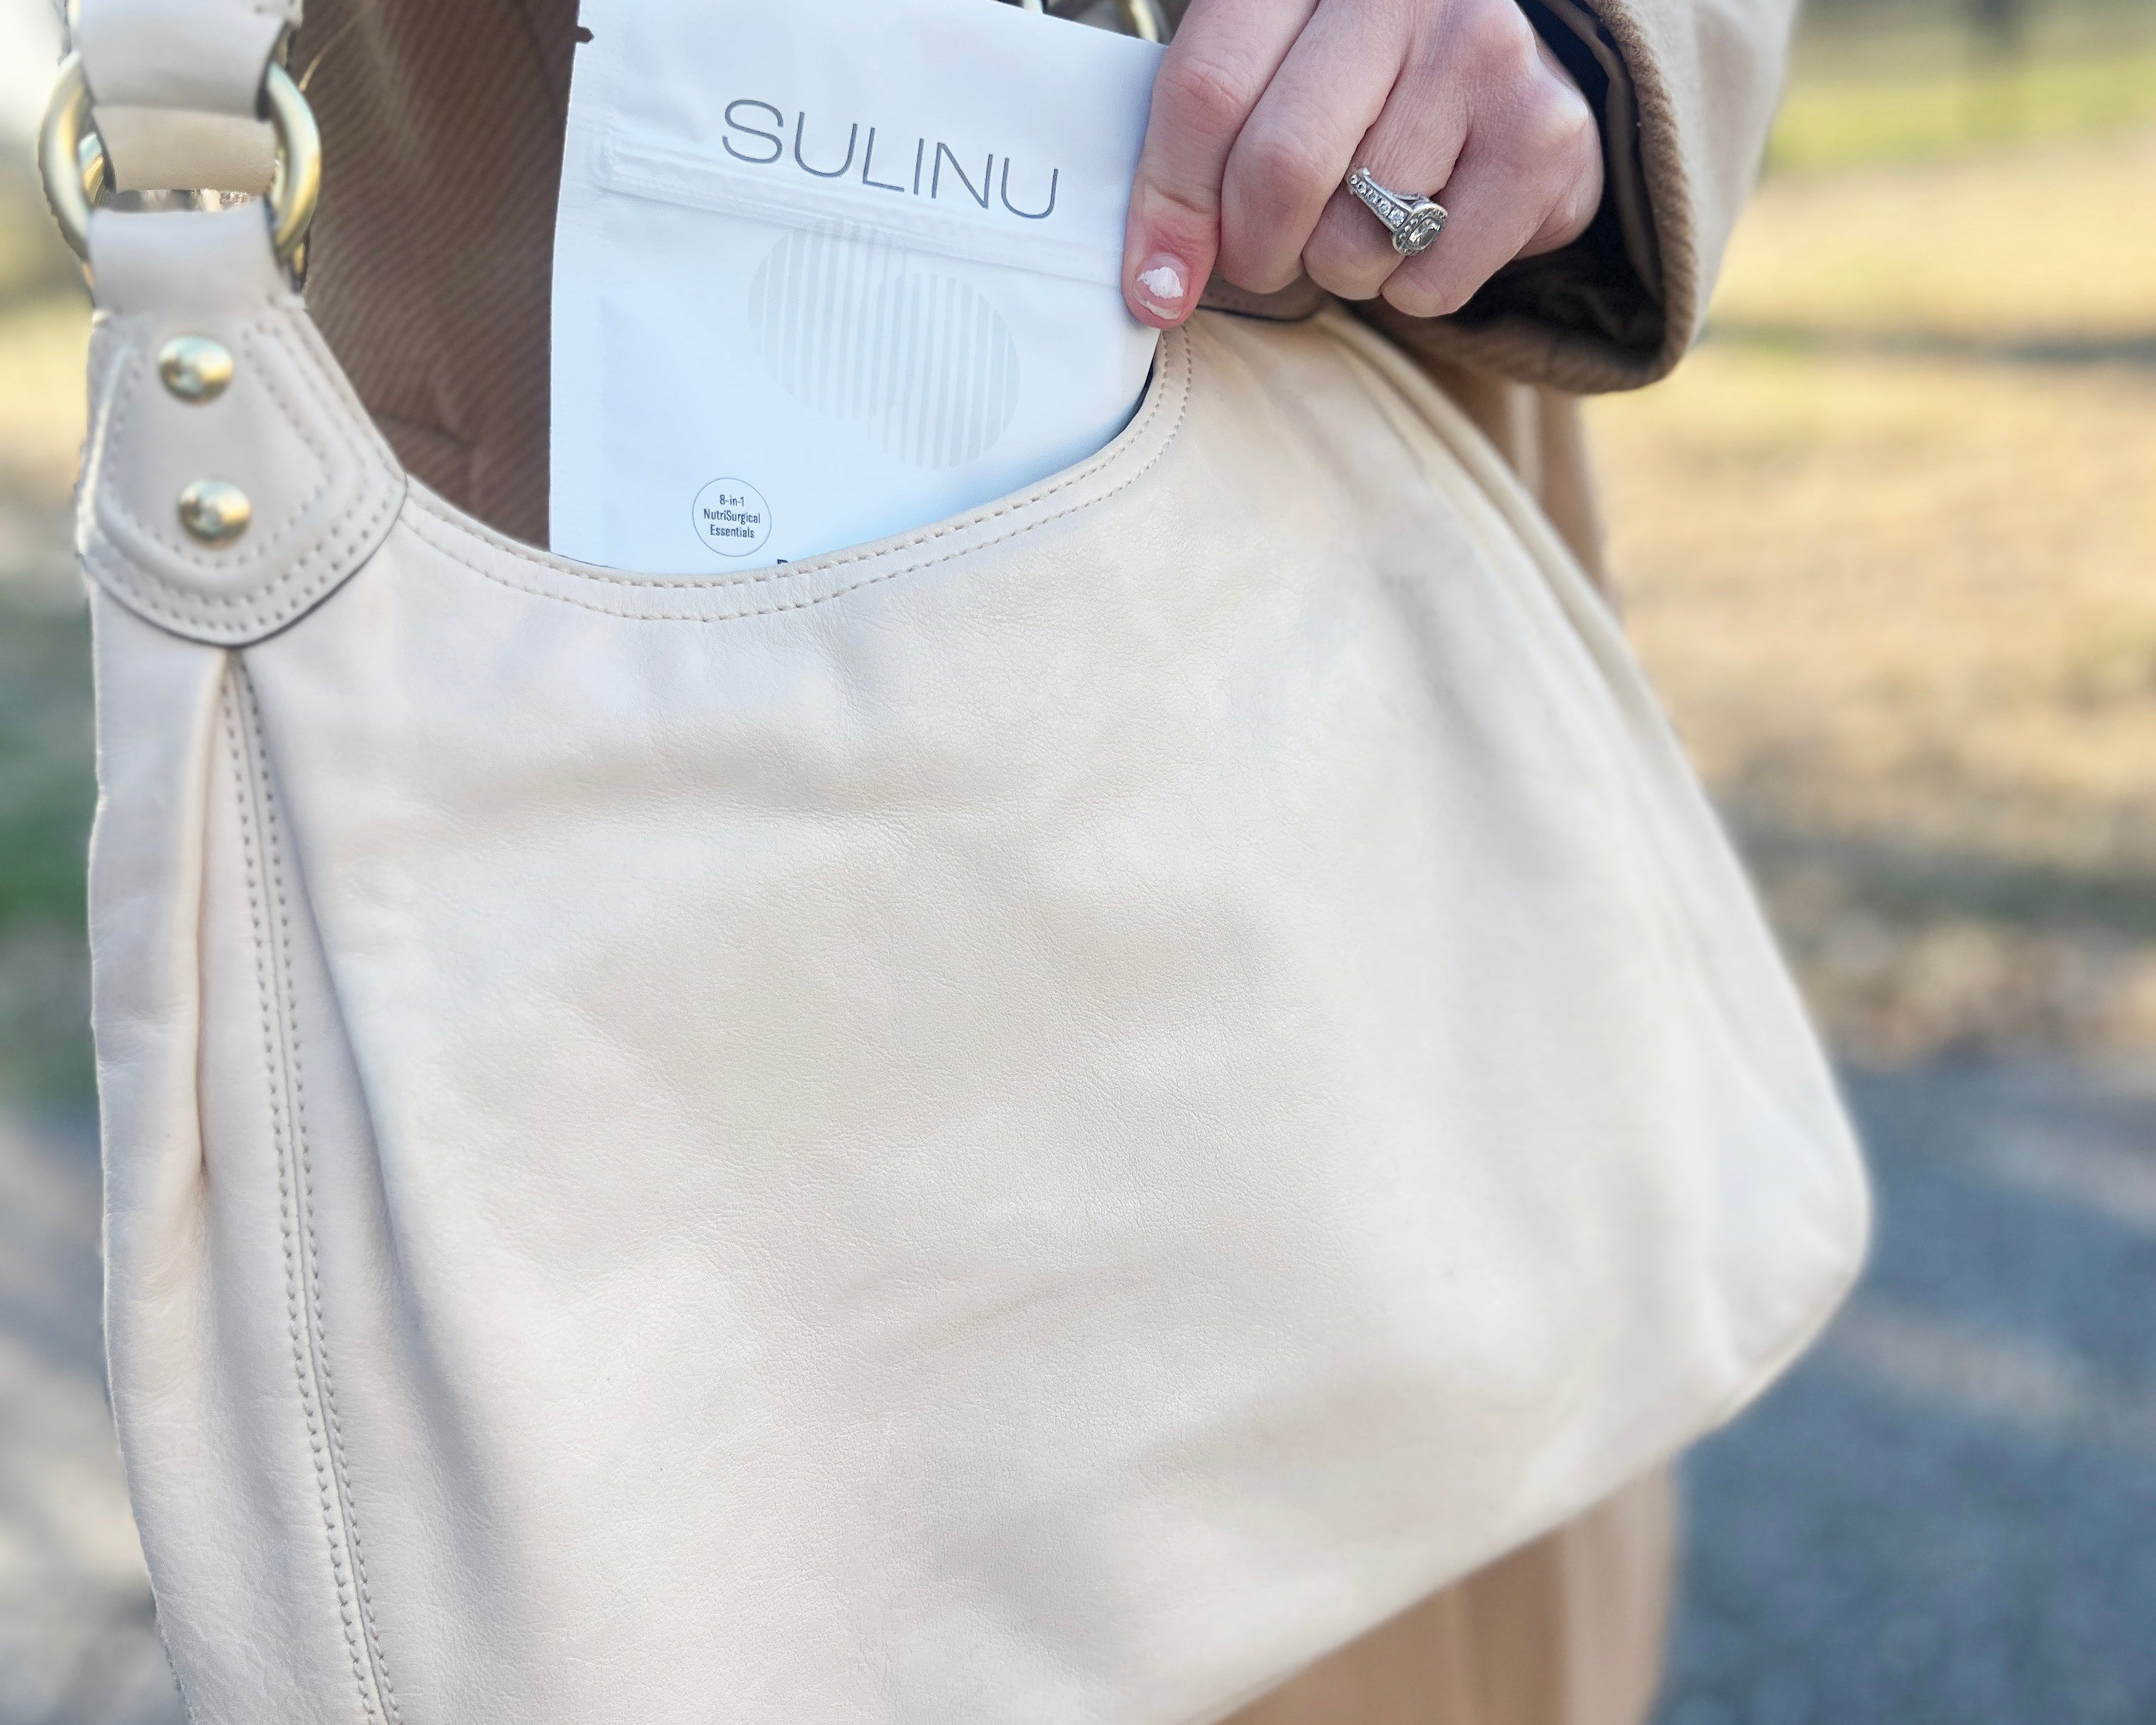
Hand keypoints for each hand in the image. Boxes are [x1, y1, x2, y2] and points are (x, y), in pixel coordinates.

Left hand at [1120, 0, 1603, 326]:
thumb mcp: (1270, 72)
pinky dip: (1408, 289)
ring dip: (1336, 266)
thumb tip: (1155, 285)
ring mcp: (1482, 50)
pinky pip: (1430, 279)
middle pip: (1282, 168)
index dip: (1169, 204)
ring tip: (1363, 217)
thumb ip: (1202, 147)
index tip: (1154, 284)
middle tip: (1263, 255)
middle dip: (1255, 249)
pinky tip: (1427, 226)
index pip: (1208, 89)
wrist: (1505, 71)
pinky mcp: (1543, 133)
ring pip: (1355, 237)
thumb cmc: (1361, 79)